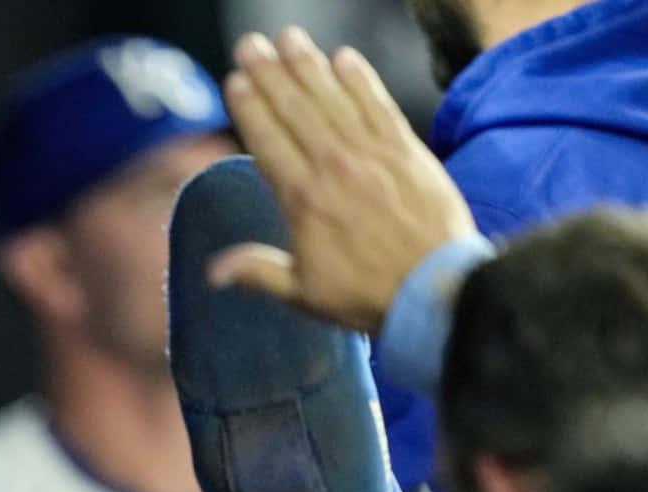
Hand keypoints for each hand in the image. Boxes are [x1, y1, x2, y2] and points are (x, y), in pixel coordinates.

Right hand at [209, 28, 474, 332]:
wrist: (434, 291)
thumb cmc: (364, 296)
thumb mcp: (302, 293)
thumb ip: (258, 271)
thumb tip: (213, 270)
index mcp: (302, 200)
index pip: (268, 141)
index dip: (250, 108)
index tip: (234, 79)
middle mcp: (333, 167)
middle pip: (295, 110)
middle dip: (270, 73)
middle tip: (251, 44)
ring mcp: (371, 154)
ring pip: (333, 99)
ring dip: (308, 65)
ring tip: (289, 39)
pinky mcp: (405, 150)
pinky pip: (378, 105)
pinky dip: (361, 79)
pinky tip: (344, 58)